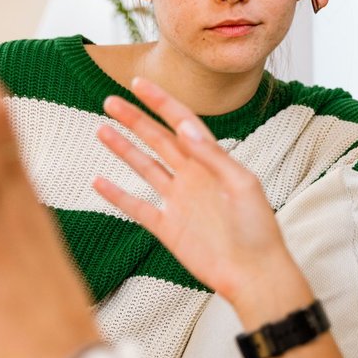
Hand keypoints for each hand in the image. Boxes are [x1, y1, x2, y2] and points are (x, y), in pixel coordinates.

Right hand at [94, 78, 313, 325]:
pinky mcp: (168, 228)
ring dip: (123, 149)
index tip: (139, 84)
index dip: (161, 102)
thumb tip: (184, 128)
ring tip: (101, 129)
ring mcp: (178, 202)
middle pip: (157, 140)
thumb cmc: (258, 228)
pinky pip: (137, 208)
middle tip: (109, 100)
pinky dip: (117, 195)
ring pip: (144, 168)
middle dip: (134, 120)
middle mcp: (192, 177)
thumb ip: (213, 156)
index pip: (182, 123)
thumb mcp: (242, 184)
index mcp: (212, 162)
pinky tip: (99, 181)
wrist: (254, 273)